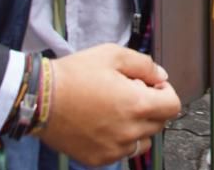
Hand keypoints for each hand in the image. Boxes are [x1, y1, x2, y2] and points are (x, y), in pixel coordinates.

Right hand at [39, 44, 180, 164]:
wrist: (40, 98)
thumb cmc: (74, 75)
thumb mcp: (112, 55)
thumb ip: (144, 65)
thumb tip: (161, 76)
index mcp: (136, 104)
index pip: (173, 106)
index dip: (166, 93)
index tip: (153, 87)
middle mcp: (129, 131)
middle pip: (159, 123)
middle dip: (151, 107)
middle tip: (128, 93)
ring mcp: (114, 148)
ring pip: (142, 140)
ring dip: (137, 126)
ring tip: (115, 110)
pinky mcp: (98, 158)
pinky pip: (121, 152)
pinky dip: (119, 140)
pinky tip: (102, 123)